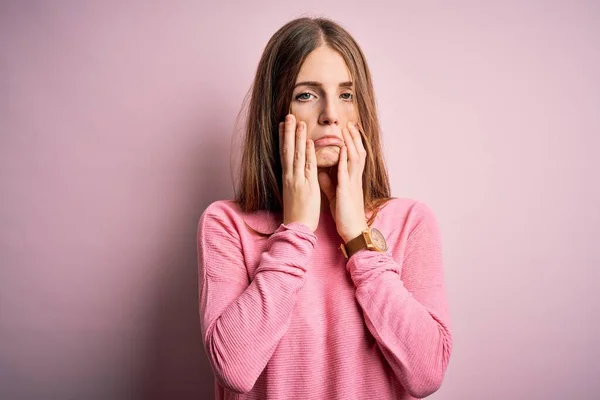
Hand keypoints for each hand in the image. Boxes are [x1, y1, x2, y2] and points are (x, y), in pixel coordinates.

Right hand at [280, 114, 320, 231]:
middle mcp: (290, 176)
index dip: (283, 138)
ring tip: (298, 122)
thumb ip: (296, 180)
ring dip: (298, 138)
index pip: (284, 154)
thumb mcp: (294, 193)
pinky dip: (309, 154)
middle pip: (288, 150)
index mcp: (287, 178)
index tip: (282, 125)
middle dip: (288, 132)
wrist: (297, 227)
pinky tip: (309, 142)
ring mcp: (298, 180)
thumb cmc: (297, 213)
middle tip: (288, 116)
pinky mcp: (307, 186)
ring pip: (298, 155)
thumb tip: (297, 171)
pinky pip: (308, 167)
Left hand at [318, 121, 368, 242]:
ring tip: (347, 129)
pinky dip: (345, 159)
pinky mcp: (347, 191)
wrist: (352, 230)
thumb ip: (328, 183)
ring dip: (351, 142)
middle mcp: (354, 179)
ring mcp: (352, 183)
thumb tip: (320, 173)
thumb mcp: (335, 195)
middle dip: (354, 137)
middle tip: (350, 123)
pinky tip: (343, 149)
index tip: (347, 130)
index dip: (352, 143)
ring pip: (355, 158)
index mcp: (351, 179)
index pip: (353, 156)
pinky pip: (346, 172)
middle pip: (357, 152)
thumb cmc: (344, 214)